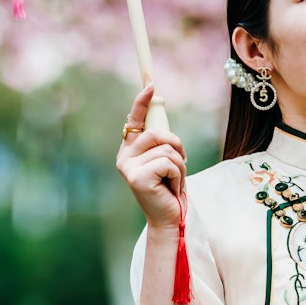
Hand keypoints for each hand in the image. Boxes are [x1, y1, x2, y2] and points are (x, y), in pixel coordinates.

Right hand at [116, 82, 188, 230]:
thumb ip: (161, 142)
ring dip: (180, 167)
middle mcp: (124, 157)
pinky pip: (168, 163)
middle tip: (181, 166)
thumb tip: (159, 107)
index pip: (135, 121)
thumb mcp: (166, 162)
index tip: (151, 86)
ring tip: (174, 183)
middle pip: (157, 133)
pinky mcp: (136, 177)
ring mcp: (128, 167)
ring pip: (166, 149)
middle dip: (177, 147)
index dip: (142, 103)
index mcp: (130, 150)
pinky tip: (171, 189)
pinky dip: (177, 177)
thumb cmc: (169, 190)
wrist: (169, 219)